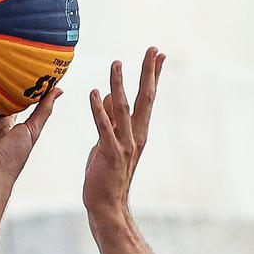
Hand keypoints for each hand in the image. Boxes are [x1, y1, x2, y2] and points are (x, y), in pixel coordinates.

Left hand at [83, 48, 164, 218]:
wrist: (107, 205)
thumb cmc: (106, 175)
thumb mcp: (107, 142)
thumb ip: (109, 119)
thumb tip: (106, 94)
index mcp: (137, 132)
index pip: (147, 98)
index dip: (153, 76)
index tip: (159, 54)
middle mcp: (135, 135)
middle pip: (144, 98)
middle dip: (148, 72)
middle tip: (153, 49)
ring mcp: (124, 144)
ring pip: (122, 108)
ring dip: (119, 84)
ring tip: (116, 63)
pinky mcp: (109, 153)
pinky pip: (103, 127)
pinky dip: (98, 109)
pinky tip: (94, 93)